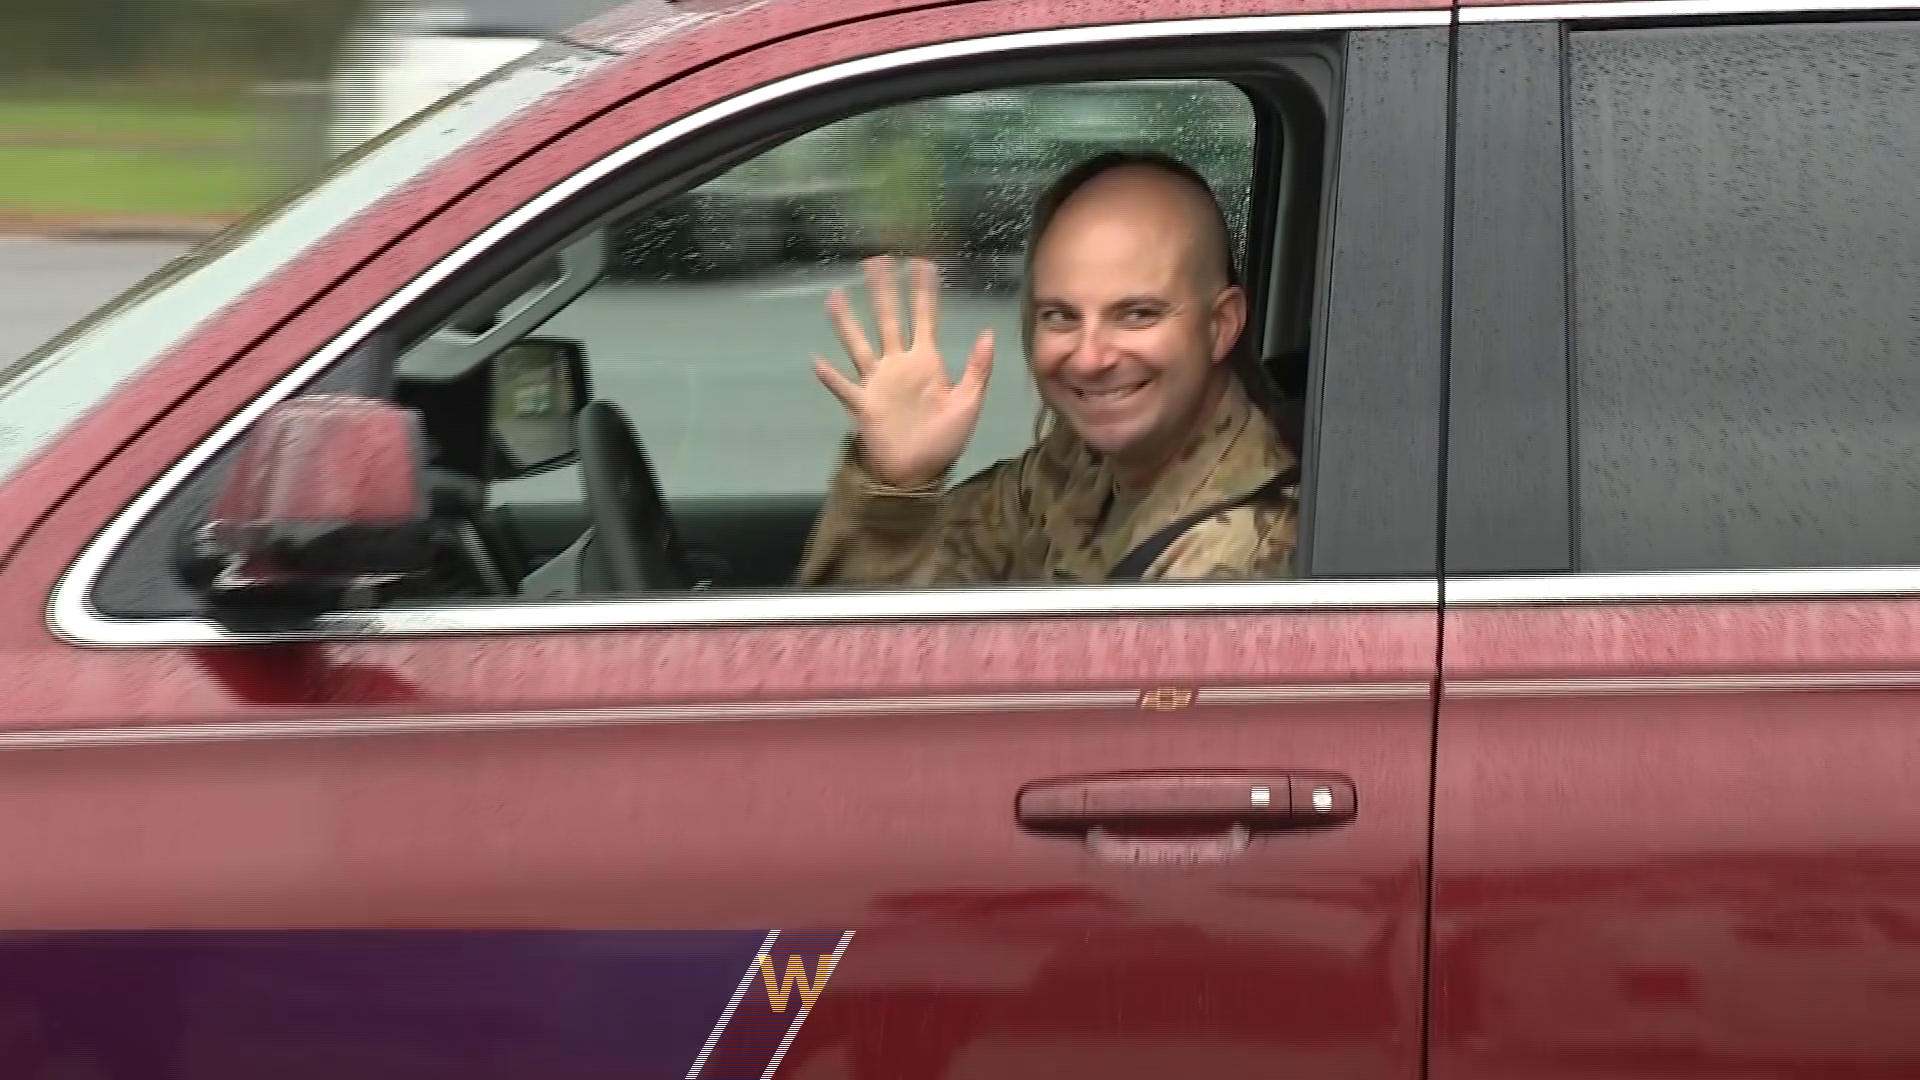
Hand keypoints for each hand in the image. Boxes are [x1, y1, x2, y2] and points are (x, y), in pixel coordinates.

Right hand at [813, 256, 994, 488]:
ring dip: (847, 322)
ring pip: (859, 344)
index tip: (921, 263)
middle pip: (888, 319)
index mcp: (926, 362)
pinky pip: (844, 388)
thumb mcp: (969, 403)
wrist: (919, 474)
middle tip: (876, 261)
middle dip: (883, 291)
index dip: (923, 291)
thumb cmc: (943, 440)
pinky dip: (831, 377)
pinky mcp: (863, 405)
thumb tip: (988, 332)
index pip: (924, 317)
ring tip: (835, 296)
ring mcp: (877, 383)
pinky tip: (816, 360)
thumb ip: (978, 369)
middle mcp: (898, 365)